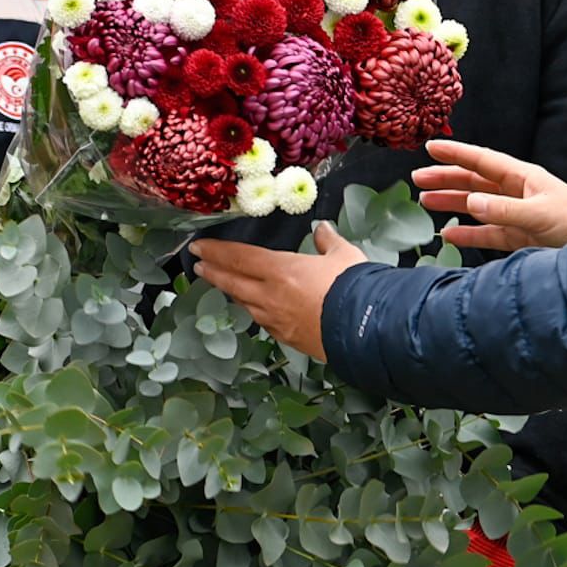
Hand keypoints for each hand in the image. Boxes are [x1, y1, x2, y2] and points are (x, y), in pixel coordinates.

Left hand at [188, 222, 366, 361]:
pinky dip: (254, 311)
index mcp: (281, 270)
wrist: (367, 331)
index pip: (239, 257)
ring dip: (232, 292)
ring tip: (224, 285)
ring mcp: (276, 320)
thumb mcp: (344, 255)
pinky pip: (263, 321)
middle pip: (233, 282)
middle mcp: (271, 296)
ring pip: (245, 304)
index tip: (199, 247)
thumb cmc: (354, 288)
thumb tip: (322, 229)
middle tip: (198, 266)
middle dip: (213, 272)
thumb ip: (328, 241)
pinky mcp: (287, 338)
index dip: (216, 251)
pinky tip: (255, 310)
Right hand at [412, 138, 566, 252]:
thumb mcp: (540, 214)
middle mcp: (516, 192)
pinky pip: (486, 232)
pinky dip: (467, 233)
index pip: (482, 161)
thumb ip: (505, 210)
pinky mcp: (517, 236)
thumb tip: (470, 204)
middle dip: (446, 178)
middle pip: (474, 181)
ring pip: (476, 205)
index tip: (430, 146)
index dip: (456, 153)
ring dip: (451, 203)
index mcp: (522, 177)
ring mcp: (515, 214)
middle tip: (417, 178)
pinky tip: (448, 234)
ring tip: (425, 201)